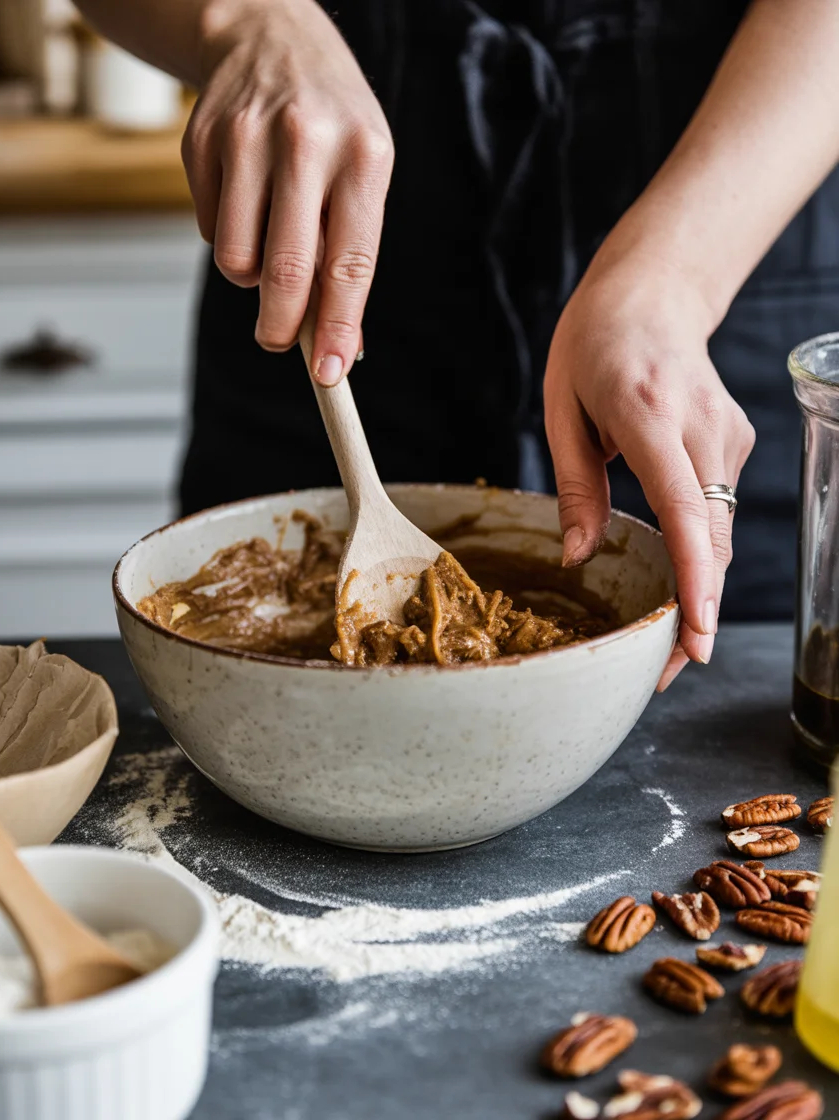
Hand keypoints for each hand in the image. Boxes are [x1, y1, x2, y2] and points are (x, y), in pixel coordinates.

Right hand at [182, 0, 393, 383]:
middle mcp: (305, 142)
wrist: (268, 36)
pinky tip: (245, 200)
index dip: (337, 327)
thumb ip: (351, 255)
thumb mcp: (364, 173)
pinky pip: (211, 232)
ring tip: (269, 241)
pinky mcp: (200, 142)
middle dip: (281, 326)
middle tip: (278, 342)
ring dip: (251, 276)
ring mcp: (246, 138)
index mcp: (363, 156)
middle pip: (285, 270)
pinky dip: (228, 238)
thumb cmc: (331, 124)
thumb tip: (340, 344)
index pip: (349, 263)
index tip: (330, 374)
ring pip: (237, 260)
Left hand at [543, 245, 755, 689]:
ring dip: (699, 587)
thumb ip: (576, 487)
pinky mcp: (734, 443)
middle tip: (664, 671)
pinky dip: (700, 551)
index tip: (695, 634)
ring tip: (666, 640)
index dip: (695, 578)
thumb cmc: (594, 346)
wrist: (652, 294)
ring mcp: (727, 434)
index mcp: (649, 413)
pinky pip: (717, 511)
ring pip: (720, 531)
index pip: (684, 508)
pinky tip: (676, 576)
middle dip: (697, 610)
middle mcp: (701, 427)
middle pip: (713, 536)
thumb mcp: (562, 410)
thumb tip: (578, 558)